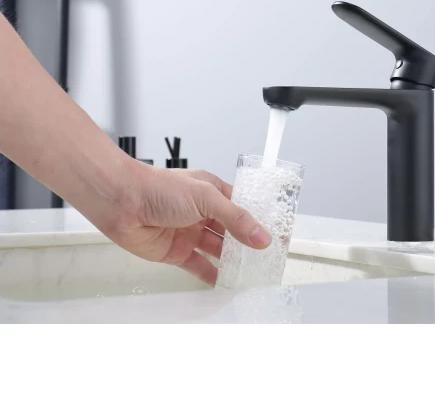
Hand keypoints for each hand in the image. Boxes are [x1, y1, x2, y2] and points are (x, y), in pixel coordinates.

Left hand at [102, 165, 271, 285]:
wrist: (121, 201)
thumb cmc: (159, 188)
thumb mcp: (206, 197)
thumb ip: (235, 218)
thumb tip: (261, 236)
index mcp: (213, 192)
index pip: (243, 208)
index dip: (260, 221)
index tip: (277, 235)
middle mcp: (202, 212)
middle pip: (232, 231)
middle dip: (249, 244)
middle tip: (268, 259)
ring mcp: (190, 232)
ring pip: (218, 250)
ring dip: (233, 261)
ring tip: (252, 273)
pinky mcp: (175, 251)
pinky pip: (198, 265)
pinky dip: (211, 274)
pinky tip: (224, 282)